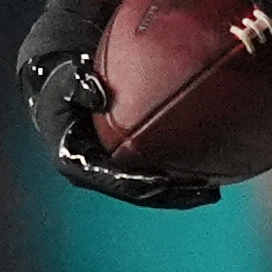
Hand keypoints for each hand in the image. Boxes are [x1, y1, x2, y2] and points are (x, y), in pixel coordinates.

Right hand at [17, 0, 220, 210]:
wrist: (59, 79)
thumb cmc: (62, 76)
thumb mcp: (63, 78)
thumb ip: (76, 84)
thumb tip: (97, 94)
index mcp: (76, 161)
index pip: (109, 180)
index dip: (136, 185)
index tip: (163, 182)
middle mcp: (96, 172)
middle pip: (138, 192)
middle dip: (169, 195)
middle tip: (203, 191)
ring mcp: (113, 168)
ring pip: (150, 187)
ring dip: (180, 191)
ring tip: (213, 189)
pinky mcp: (128, 158)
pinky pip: (157, 167)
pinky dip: (181, 170)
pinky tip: (212, 167)